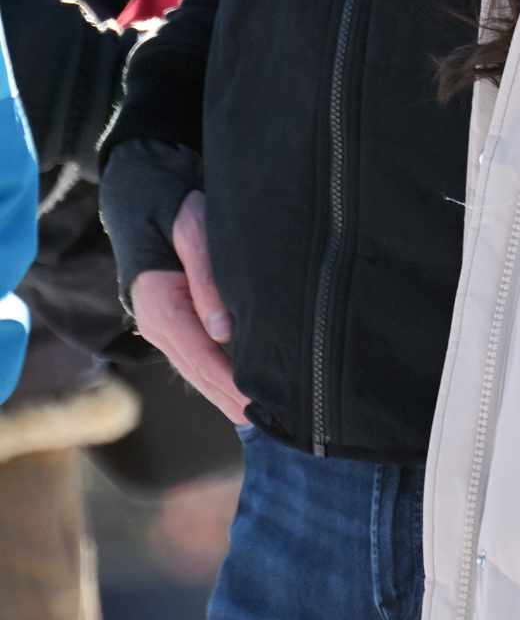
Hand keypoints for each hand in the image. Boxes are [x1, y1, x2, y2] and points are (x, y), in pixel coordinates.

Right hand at [129, 192, 247, 424]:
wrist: (144, 192)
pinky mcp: (178, 319)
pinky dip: (223, 376)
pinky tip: (247, 390)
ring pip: (201, 370)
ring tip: (267, 419)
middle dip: (235, 401)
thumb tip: (223, 332)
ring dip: (230, 394)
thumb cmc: (173, 205)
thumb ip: (206, 277)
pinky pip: (202, 356)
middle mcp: (158, 325)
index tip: (261, 409)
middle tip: (275, 427)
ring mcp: (166, 325)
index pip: (201, 359)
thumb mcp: (193, 229)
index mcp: (159, 308)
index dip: (232, 386)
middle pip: (201, 374)